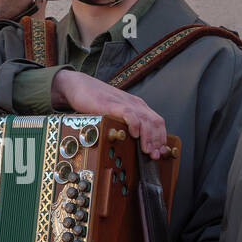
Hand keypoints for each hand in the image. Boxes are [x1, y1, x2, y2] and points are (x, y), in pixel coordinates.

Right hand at [49, 70, 168, 157]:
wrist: (79, 86)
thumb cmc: (96, 101)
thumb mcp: (117, 112)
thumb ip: (127, 122)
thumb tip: (135, 141)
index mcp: (137, 106)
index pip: (158, 122)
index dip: (161, 138)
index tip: (160, 152)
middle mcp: (135, 104)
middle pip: (156, 122)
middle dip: (157, 141)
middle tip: (155, 156)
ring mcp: (124, 103)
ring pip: (146, 120)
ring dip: (149, 138)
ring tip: (147, 151)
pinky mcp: (113, 105)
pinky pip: (129, 114)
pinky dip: (135, 125)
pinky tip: (134, 135)